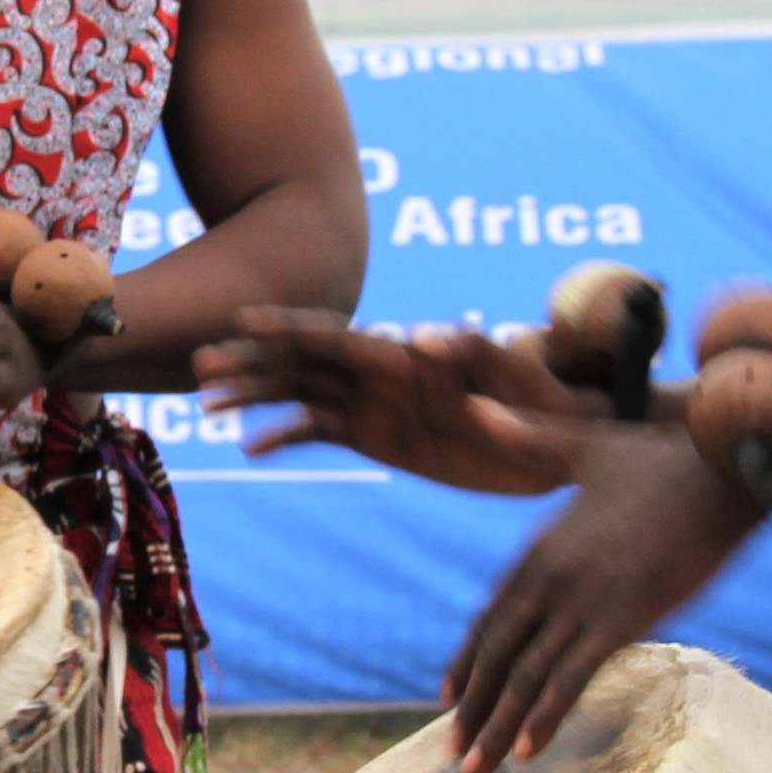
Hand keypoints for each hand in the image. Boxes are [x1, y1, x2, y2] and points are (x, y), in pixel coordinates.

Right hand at [198, 312, 600, 496]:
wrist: (567, 449)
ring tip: (209, 402)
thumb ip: (485, 361)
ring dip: (258, 393)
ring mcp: (380, 403)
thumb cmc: (557, 412)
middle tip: (203, 366)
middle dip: (256, 360)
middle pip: (309, 360)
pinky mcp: (383, 436)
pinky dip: (286, 434)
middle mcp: (387, 373)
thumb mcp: (530, 387)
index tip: (246, 323)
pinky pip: (323, 431)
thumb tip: (427, 341)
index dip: (294, 328)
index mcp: (415, 354)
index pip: (344, 336)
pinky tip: (252, 448)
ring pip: (304, 392)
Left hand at [446, 429, 760, 772]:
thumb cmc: (664, 458)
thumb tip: (474, 406)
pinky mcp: (622, 615)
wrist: (723, 469)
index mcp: (540, 549)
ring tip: (477, 770)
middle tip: (454, 754)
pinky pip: (572, 675)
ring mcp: (583, 599)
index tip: (449, 698)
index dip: (468, 661)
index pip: (490, 618)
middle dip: (472, 708)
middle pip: (497, 653)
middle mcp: (550, 577)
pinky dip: (546, 714)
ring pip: (525, 674)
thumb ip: (527, 436)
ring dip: (498, 726)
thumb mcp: (586, 446)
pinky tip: (529, 750)